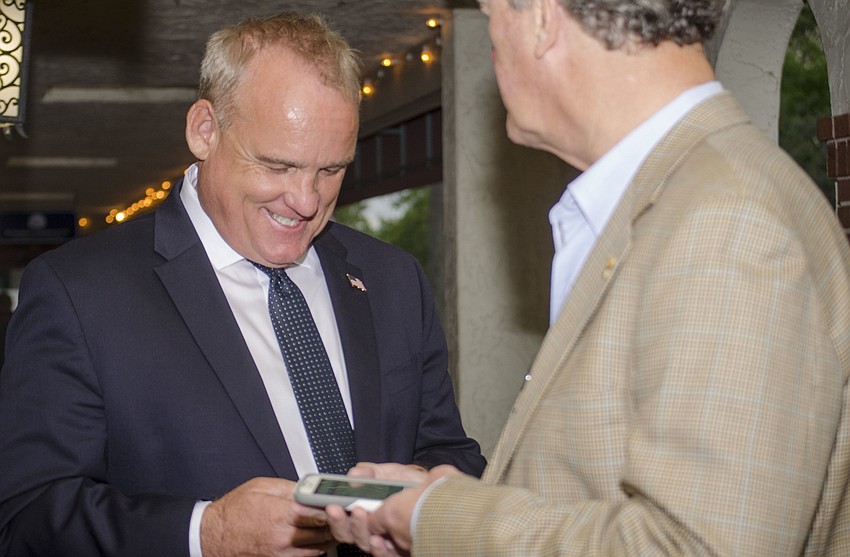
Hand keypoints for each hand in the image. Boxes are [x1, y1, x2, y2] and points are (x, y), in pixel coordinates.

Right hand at [201, 477, 332, 556]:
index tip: (342, 503)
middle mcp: (283, 537)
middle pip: (322, 532)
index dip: (334, 507)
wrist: (211, 536)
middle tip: (341, 513)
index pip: (319, 512)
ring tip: (330, 526)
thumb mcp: (260, 487)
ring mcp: (281, 554)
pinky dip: (314, 550)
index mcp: (280, 514)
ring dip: (327, 537)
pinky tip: (314, 540)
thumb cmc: (233, 511)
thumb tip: (309, 489)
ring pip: (318, 548)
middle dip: (334, 522)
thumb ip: (289, 487)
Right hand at [327, 465, 461, 554]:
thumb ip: (370, 473)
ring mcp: (384, 539)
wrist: (435, 492)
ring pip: (363, 543)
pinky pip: (385, 555)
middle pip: (346, 533)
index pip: (340, 516)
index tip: (318, 503)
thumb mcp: (388, 473)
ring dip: (357, 530)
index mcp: (362, 509)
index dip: (328, 511)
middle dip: (338, 522)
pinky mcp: (399, 550)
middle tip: (335, 508)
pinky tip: (379, 538)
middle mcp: (370, 527)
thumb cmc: (410, 484)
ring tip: (359, 513)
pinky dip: (378, 549)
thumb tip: (354, 475)